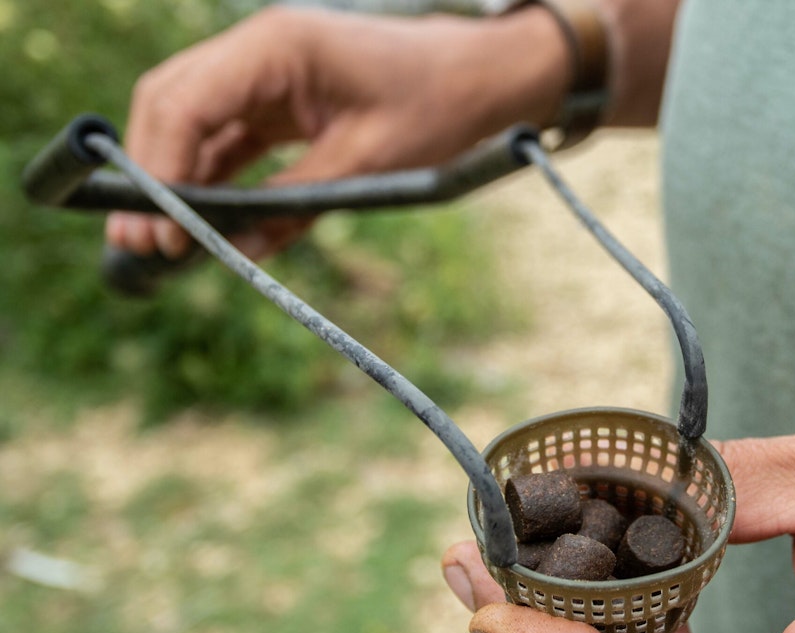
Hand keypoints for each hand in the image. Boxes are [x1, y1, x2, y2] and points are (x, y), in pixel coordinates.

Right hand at [105, 4, 569, 259]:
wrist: (481, 79)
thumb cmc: (437, 108)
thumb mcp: (366, 165)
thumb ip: (293, 205)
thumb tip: (233, 251)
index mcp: (278, 46)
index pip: (186, 102)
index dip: (157, 167)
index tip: (151, 227)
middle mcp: (259, 49)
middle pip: (172, 105)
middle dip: (150, 172)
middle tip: (139, 242)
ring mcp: (266, 70)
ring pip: (192, 121)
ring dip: (173, 178)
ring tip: (159, 243)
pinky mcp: (279, 98)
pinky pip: (226, 135)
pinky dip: (208, 175)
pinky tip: (199, 221)